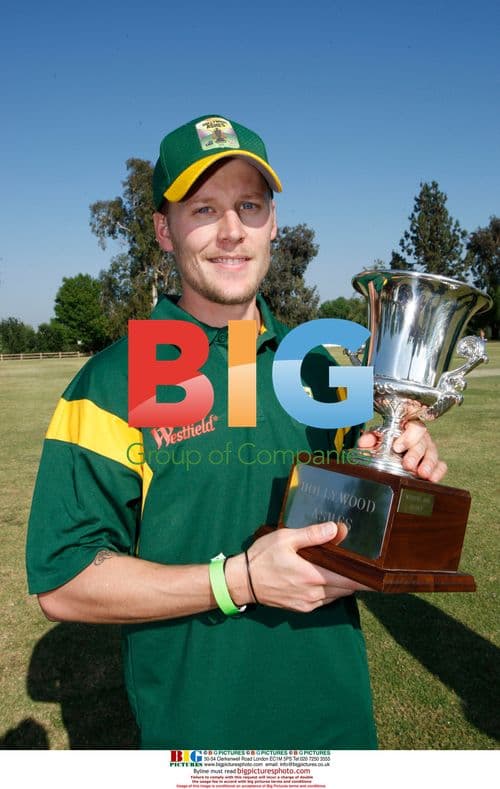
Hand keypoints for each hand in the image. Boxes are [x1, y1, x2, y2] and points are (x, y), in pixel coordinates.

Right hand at [226, 522, 370, 612]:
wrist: (243, 582)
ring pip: (337, 595)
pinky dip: (331, 591)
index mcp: (314, 575)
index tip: (380, 572)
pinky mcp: (302, 608)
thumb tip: (337, 529)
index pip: (350, 580)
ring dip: (344, 585)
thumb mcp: (286, 538)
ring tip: (349, 570)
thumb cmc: (263, 557)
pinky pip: (325, 601)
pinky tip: (327, 579)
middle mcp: (315, 593)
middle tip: (367, 567)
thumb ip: (312, 534)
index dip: (367, 578)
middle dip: (358, 580)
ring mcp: (309, 603)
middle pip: (347, 589)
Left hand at [358, 422, 446, 481]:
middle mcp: (421, 438)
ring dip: (428, 464)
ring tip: (422, 474)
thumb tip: (364, 442)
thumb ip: (371, 439)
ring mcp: (429, 451)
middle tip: (407, 465)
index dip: (407, 437)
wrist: (396, 451)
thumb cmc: (389, 443)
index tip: (397, 447)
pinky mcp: (435, 464)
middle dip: (415, 454)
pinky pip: (441, 466)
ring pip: (432, 454)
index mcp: (408, 428)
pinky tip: (432, 479)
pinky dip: (438, 472)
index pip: (412, 427)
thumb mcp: (378, 439)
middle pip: (422, 443)